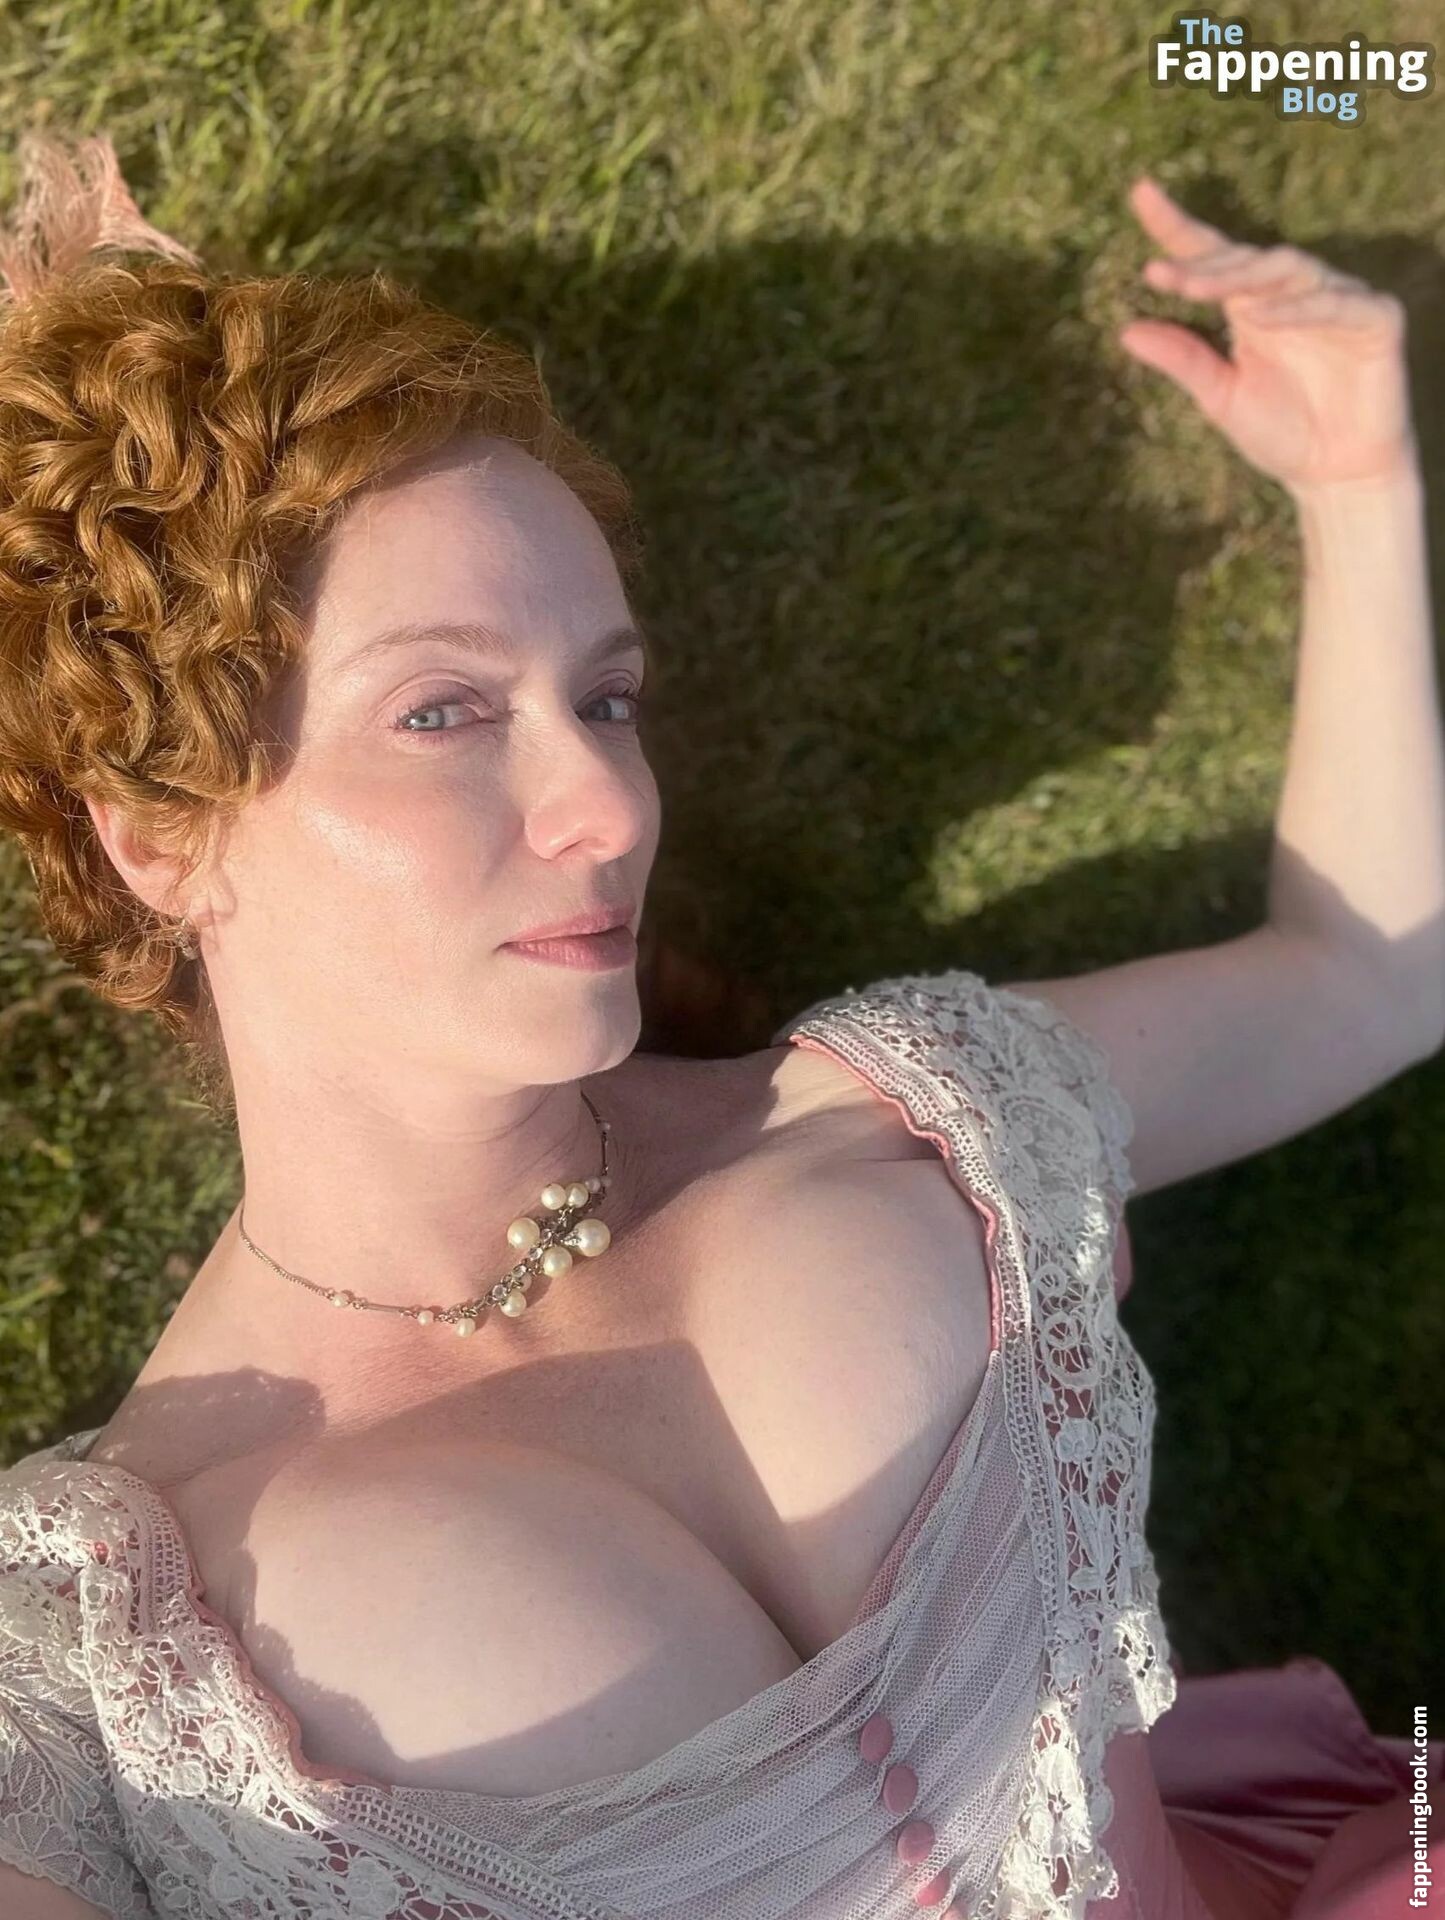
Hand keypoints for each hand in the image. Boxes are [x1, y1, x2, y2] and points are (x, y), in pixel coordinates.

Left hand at [1119, 175, 1417, 496]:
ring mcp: (1338, 299)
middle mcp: (1292, 293)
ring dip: (1242, 276)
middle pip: (1246, 259)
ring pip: (1289, 268)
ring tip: (1196, 289)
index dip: (1178, 225)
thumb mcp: (1222, 398)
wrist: (1336, 475)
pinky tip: (1262, 317)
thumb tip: (1126, 332)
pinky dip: (1299, 308)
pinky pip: (1335, 302)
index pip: (1212, 254)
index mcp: (1251, 305)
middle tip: (1160, 275)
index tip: (1140, 193)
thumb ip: (1183, 361)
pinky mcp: (1376, 318)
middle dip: (1202, 266)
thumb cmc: (1281, 434)